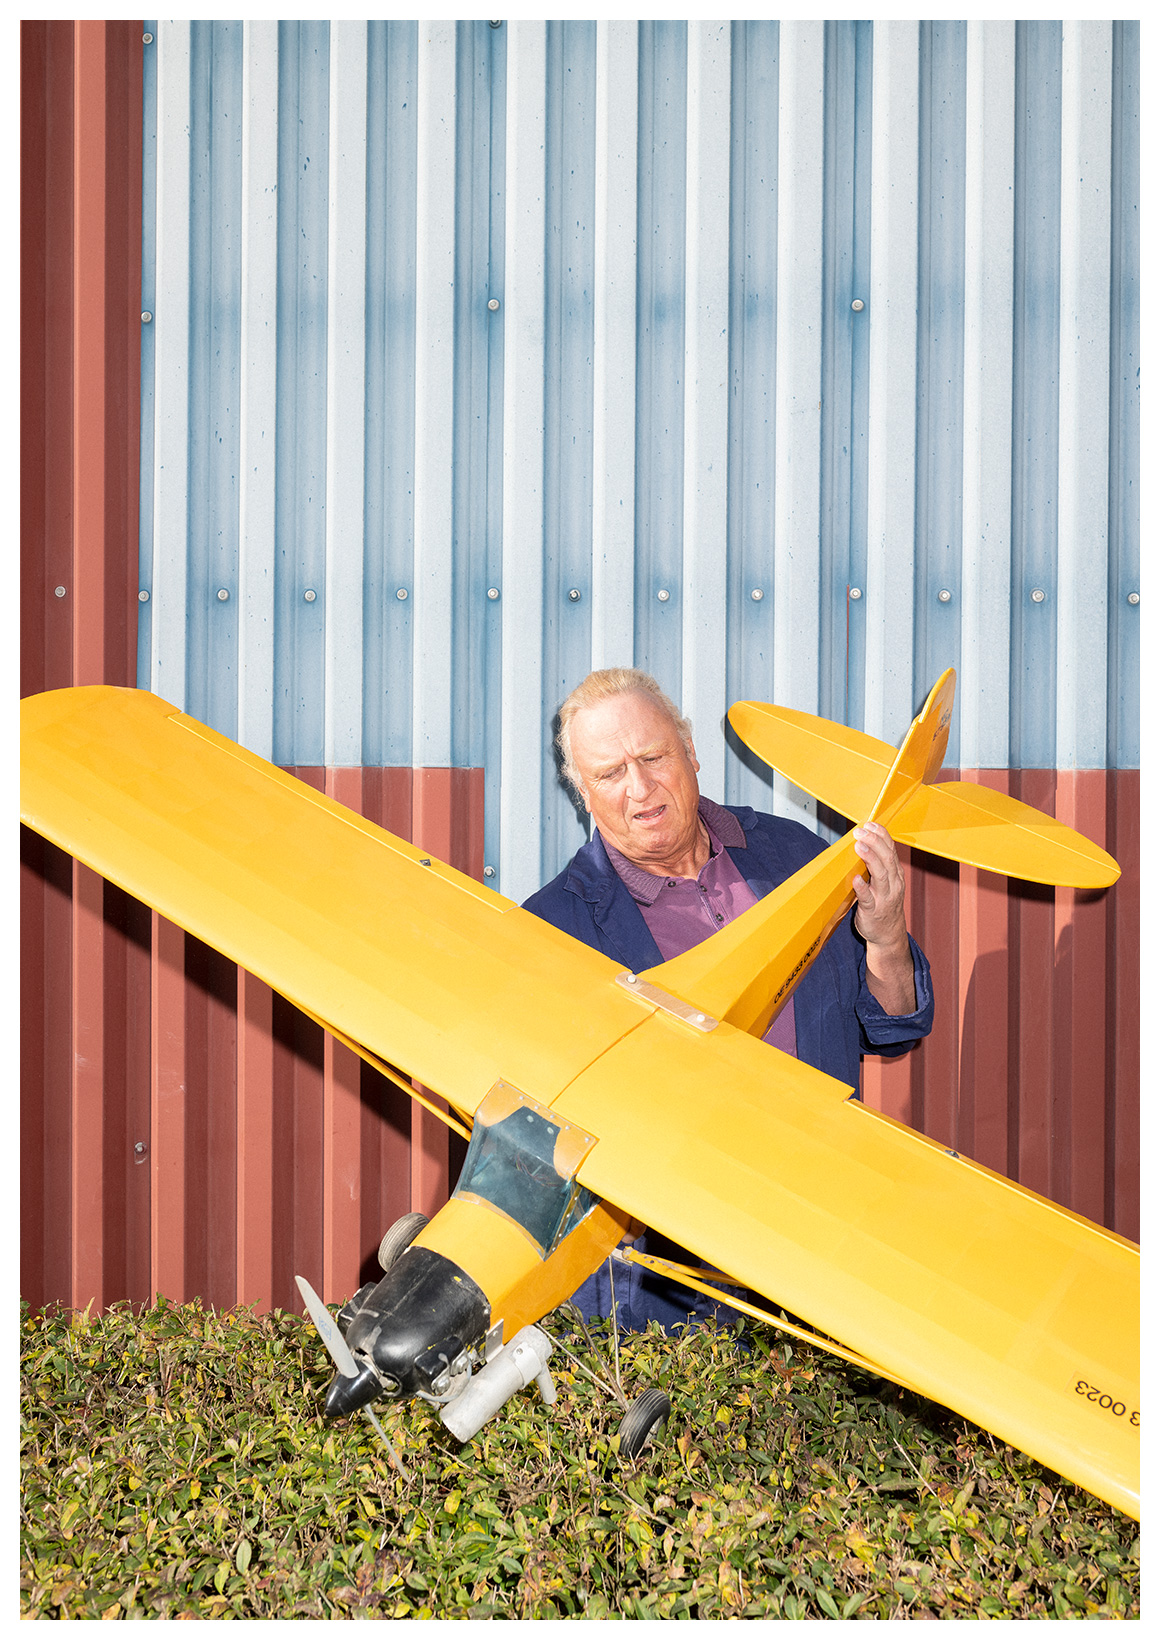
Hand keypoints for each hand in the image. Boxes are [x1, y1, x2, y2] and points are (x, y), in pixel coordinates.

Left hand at [851, 821, 916, 1014]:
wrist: (888, 936)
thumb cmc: (884, 905)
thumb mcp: (886, 882)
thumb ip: (878, 865)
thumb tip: (864, 842)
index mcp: (896, 875)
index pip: (891, 850)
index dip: (882, 836)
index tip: (871, 824)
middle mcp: (893, 884)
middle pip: (887, 859)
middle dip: (874, 843)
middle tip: (861, 832)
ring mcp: (884, 898)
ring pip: (880, 875)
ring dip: (870, 859)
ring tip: (859, 847)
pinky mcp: (873, 911)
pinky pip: (868, 898)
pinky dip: (863, 888)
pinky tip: (855, 879)